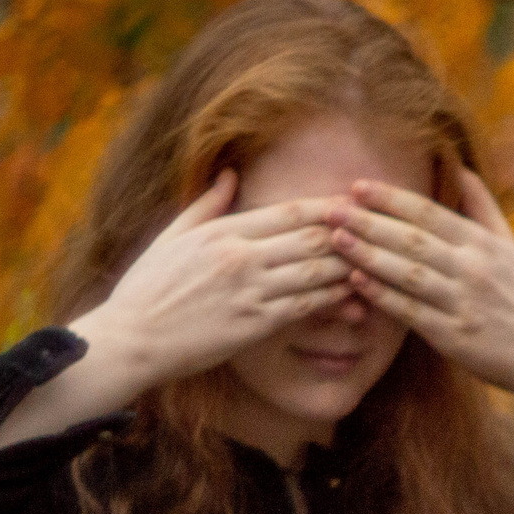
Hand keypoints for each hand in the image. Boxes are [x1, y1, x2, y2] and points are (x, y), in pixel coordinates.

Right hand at [72, 171, 353, 391]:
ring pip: (316, 272)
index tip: (355, 203)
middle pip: (312, 238)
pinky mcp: (254, 325)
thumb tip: (231, 174)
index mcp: (223, 231)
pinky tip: (355, 298)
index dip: (329, 207)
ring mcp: (249, 291)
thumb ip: (207, 205)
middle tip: (382, 233)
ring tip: (378, 263)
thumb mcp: (173, 236)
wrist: (132, 339)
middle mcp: (240, 256)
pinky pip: (305, 307)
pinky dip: (334, 300)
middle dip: (350, 234)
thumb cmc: (149, 288)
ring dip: (350, 267)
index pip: (290, 212)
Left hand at [331, 170, 513, 398]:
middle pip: (413, 239)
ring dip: (369, 255)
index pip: (429, 213)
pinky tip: (356, 282)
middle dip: (369, 222)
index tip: (357, 186)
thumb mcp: (509, 246)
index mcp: (482, 244)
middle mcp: (473, 269)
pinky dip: (382, 295)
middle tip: (331, 209)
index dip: (391, 199)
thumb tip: (460, 167)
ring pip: (408, 273)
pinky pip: (411, 311)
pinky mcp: (454, 336)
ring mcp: (463, 303)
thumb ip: (482, 206)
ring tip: (335, 239)